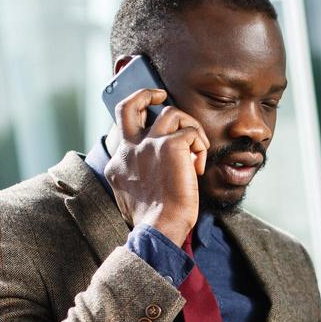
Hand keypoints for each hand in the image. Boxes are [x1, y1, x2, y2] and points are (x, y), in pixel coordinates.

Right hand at [103, 88, 209, 246]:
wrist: (159, 228)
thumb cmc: (152, 219)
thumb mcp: (131, 196)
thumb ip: (136, 177)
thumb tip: (150, 171)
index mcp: (119, 161)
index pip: (124, 129)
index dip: (140, 123)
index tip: (152, 125)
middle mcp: (130, 149)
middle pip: (130, 104)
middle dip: (147, 93)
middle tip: (162, 95)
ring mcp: (149, 144)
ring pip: (172, 113)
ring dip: (190, 127)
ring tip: (198, 150)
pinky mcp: (170, 146)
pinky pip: (192, 133)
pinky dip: (201, 147)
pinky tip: (199, 167)